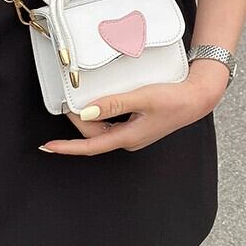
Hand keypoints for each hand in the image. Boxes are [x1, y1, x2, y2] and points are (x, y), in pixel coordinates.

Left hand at [39, 59, 229, 155]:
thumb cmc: (175, 100)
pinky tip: (99, 103)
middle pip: (93, 135)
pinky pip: (111, 122)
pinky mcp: (137, 124)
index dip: (67, 147)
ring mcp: (132, 133)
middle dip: (79, 120)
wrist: (196, 98)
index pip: (90, 146)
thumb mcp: (142, 98)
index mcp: (128, 137)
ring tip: (79, 102)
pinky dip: (101, 114)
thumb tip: (87, 112)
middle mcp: (128, 139)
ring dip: (89, 118)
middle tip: (69, 101)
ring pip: (101, 129)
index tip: (48, 146)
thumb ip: (113, 104)